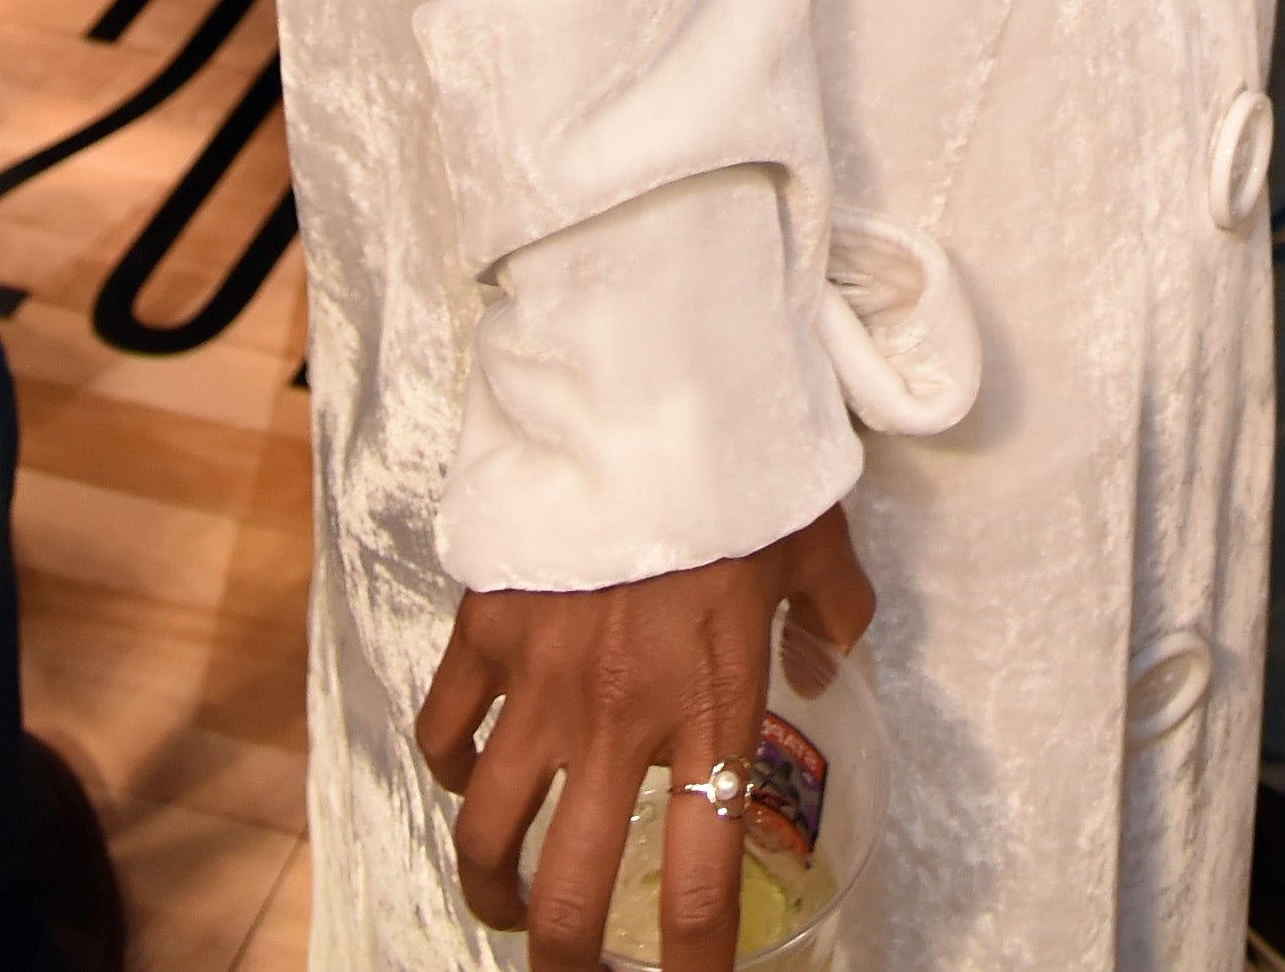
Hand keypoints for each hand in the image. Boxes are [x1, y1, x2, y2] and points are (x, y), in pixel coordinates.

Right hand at [419, 502, 872, 971]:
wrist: (651, 372)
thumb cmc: (741, 456)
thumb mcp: (813, 539)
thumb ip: (833, 612)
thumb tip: (840, 649)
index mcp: (708, 703)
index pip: (697, 876)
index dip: (690, 960)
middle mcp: (617, 712)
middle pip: (564, 891)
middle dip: (562, 960)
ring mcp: (540, 675)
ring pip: (486, 830)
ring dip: (492, 884)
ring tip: (507, 899)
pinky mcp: (485, 626)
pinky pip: (444, 730)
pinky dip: (451, 766)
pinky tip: (471, 773)